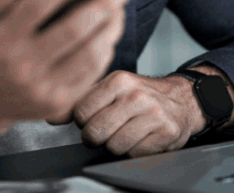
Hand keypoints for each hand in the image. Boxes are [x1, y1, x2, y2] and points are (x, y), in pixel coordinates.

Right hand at [0, 0, 132, 139]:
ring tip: (119, 8)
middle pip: (73, 29)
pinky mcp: (58, 104)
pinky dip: (105, 49)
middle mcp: (20, 67)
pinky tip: (109, 32)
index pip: (39, 4)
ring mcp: (41, 89)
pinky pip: (91, 74)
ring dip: (110, 27)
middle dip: (103, 3)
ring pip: (89, 54)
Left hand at [47, 70, 205, 157]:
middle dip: (96, 137)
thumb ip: (81, 99)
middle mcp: (136, 94)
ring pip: (114, 146)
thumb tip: (50, 113)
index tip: (92, 119)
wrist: (182, 99)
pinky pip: (135, 153)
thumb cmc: (140, 96)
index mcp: (118, 80)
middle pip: (95, 132)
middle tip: (106, 130)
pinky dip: (135, 151)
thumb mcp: (112, 89)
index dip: (83, 122)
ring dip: (117, 145)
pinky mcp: (167, 132)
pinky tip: (142, 138)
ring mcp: (153, 113)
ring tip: (126, 132)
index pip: (81, 112)